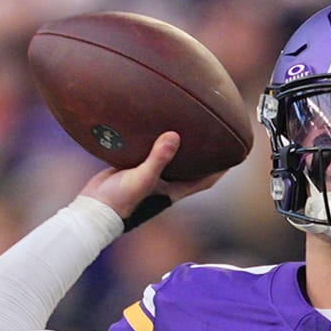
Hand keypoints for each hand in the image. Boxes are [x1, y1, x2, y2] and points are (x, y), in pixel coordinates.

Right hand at [81, 131, 227, 224]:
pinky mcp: (134, 167)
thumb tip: (174, 136)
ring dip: (181, 142)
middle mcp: (166, 183)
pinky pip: (151, 150)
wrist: (92, 210)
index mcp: (175, 190)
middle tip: (217, 127)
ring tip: (189, 120)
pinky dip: (156, 139)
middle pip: (193, 164)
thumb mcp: (141, 179)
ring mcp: (151, 175)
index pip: (208, 178)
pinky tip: (155, 122)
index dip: (224, 166)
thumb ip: (158, 158)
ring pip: (172, 156)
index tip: (238, 150)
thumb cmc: (119, 203)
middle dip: (206, 150)